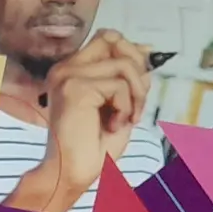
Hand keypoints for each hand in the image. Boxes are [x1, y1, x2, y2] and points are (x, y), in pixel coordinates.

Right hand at [37, 30, 153, 193]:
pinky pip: (119, 85)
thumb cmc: (93, 145)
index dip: (132, 54)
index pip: (108, 38)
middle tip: (136, 103)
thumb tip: (147, 49)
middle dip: (137, 70)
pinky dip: (126, 107)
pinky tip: (114, 125)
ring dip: (137, 94)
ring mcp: (67, 76)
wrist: (72, 173)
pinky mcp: (75, 88)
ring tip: (128, 117)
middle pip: (115, 40)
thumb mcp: (119, 102)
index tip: (139, 84)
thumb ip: (128, 76)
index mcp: (71, 70)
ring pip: (124, 64)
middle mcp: (65, 69)